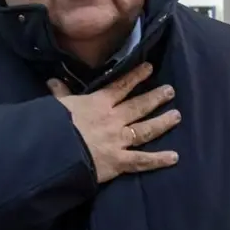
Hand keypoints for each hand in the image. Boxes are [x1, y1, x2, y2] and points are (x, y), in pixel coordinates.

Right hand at [47, 62, 180, 183]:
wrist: (55, 151)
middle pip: (138, 106)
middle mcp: (114, 119)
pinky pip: (142, 160)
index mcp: (98, 103)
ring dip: (162, 122)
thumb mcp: (57, 106)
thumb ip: (60, 94)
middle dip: (155, 97)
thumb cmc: (54, 126)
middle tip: (170, 91)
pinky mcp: (119, 161)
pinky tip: (174, 157)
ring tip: (176, 115)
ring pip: (145, 129)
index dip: (135, 77)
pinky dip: (158, 160)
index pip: (120, 87)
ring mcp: (119, 140)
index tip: (149, 68)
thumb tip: (53, 80)